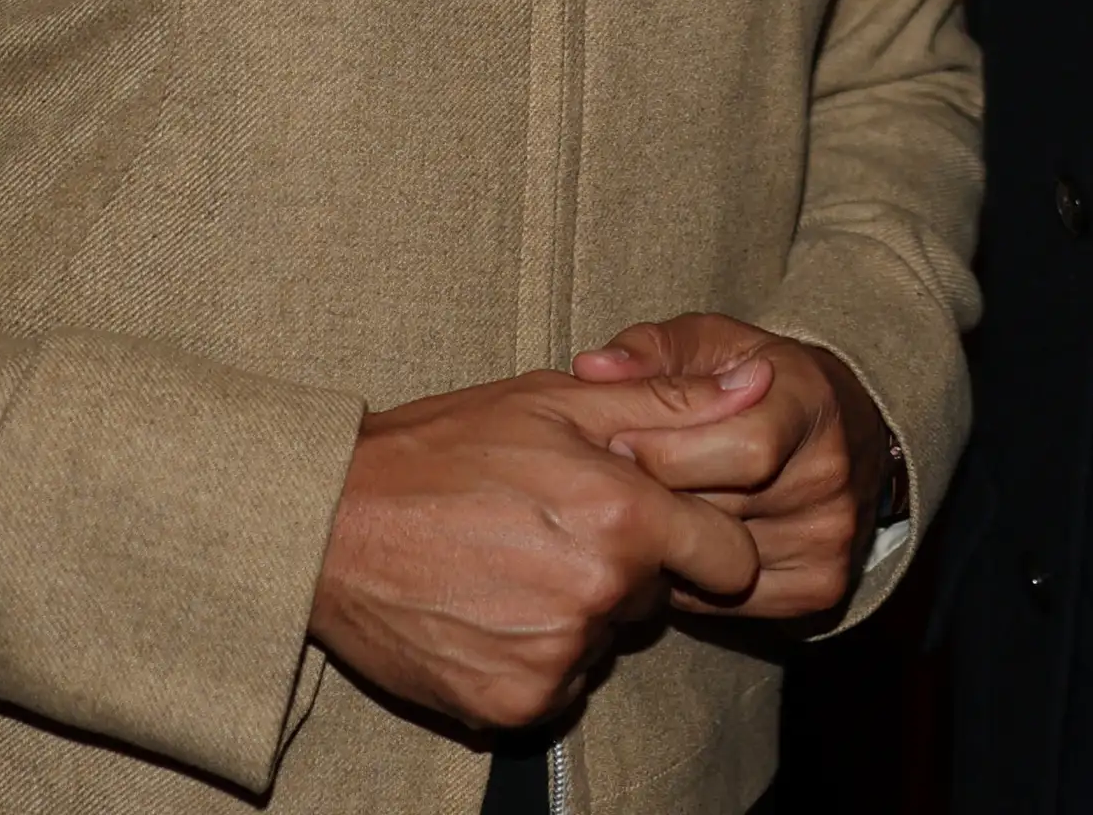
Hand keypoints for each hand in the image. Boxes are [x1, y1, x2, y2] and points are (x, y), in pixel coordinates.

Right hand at [308, 365, 770, 732]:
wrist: (328, 525)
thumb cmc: (442, 449)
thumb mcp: (557, 403)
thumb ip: (672, 403)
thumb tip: (764, 388)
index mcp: (623, 516)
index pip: (729, 557)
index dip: (695, 536)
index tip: (651, 520)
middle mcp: (599, 596)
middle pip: (657, 595)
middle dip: (623, 564)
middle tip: (547, 524)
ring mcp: (556, 658)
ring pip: (605, 640)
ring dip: (575, 610)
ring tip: (505, 562)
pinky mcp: (513, 705)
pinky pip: (558, 684)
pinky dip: (533, 655)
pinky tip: (486, 608)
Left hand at [575, 315, 889, 619]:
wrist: (839, 434)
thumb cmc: (758, 382)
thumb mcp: (711, 345)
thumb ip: (650, 351)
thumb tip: (592, 368)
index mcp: (811, 402)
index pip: (745, 448)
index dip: (668, 450)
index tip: (615, 443)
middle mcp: (830, 473)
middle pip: (723, 506)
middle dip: (656, 497)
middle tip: (613, 486)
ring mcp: (830, 535)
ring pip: (721, 559)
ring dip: (668, 542)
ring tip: (640, 513)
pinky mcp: (822, 585)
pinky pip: (734, 599)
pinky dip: (692, 580)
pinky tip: (676, 547)